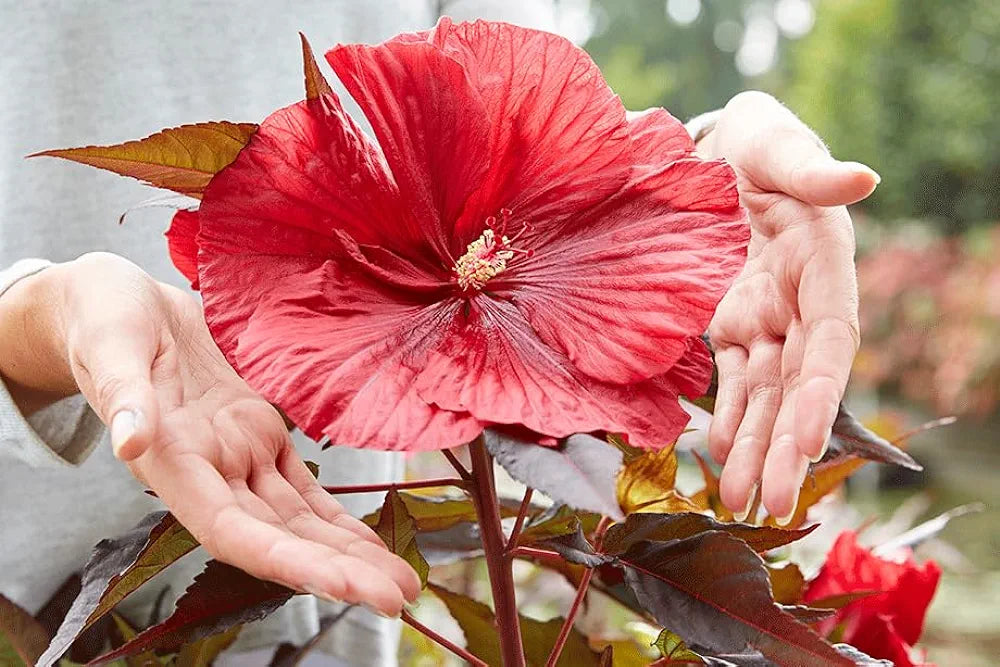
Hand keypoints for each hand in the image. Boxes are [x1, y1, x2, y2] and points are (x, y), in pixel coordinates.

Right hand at [0, 253, 419, 614]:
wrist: (122, 304)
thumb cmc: (106, 322)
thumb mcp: (112, 347)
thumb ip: (124, 396)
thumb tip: (130, 441)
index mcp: (172, 464)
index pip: (231, 530)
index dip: (284, 561)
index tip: (340, 585)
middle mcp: (210, 475)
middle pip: (277, 538)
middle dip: (336, 570)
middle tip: (397, 596)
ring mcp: (237, 457)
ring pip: (297, 519)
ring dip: (346, 552)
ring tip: (399, 581)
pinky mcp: (257, 433)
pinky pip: (301, 486)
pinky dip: (335, 516)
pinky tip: (367, 543)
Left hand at [698, 92, 876, 522]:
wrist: (715, 150)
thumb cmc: (757, 141)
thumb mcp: (777, 144)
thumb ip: (811, 169)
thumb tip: (864, 177)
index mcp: (825, 264)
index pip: (830, 340)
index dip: (821, 392)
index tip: (808, 443)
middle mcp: (800, 302)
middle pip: (797, 385)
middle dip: (786, 446)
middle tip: (771, 504)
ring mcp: (764, 318)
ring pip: (765, 394)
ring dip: (756, 448)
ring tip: (741, 503)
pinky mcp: (729, 322)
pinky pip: (731, 378)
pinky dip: (727, 417)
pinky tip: (719, 457)